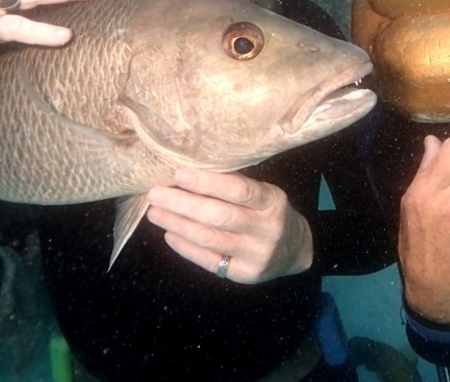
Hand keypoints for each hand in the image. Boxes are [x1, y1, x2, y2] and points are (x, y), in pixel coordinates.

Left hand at [146, 167, 313, 283]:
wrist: (294, 249)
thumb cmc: (269, 212)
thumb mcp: (263, 194)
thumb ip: (235, 187)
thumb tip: (187, 176)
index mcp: (272, 202)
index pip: (239, 190)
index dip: (207, 182)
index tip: (179, 174)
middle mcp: (266, 229)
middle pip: (219, 216)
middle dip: (182, 204)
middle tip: (155, 193)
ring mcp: (255, 255)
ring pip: (209, 239)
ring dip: (177, 224)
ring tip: (155, 212)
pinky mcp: (244, 274)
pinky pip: (209, 261)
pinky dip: (186, 246)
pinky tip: (170, 234)